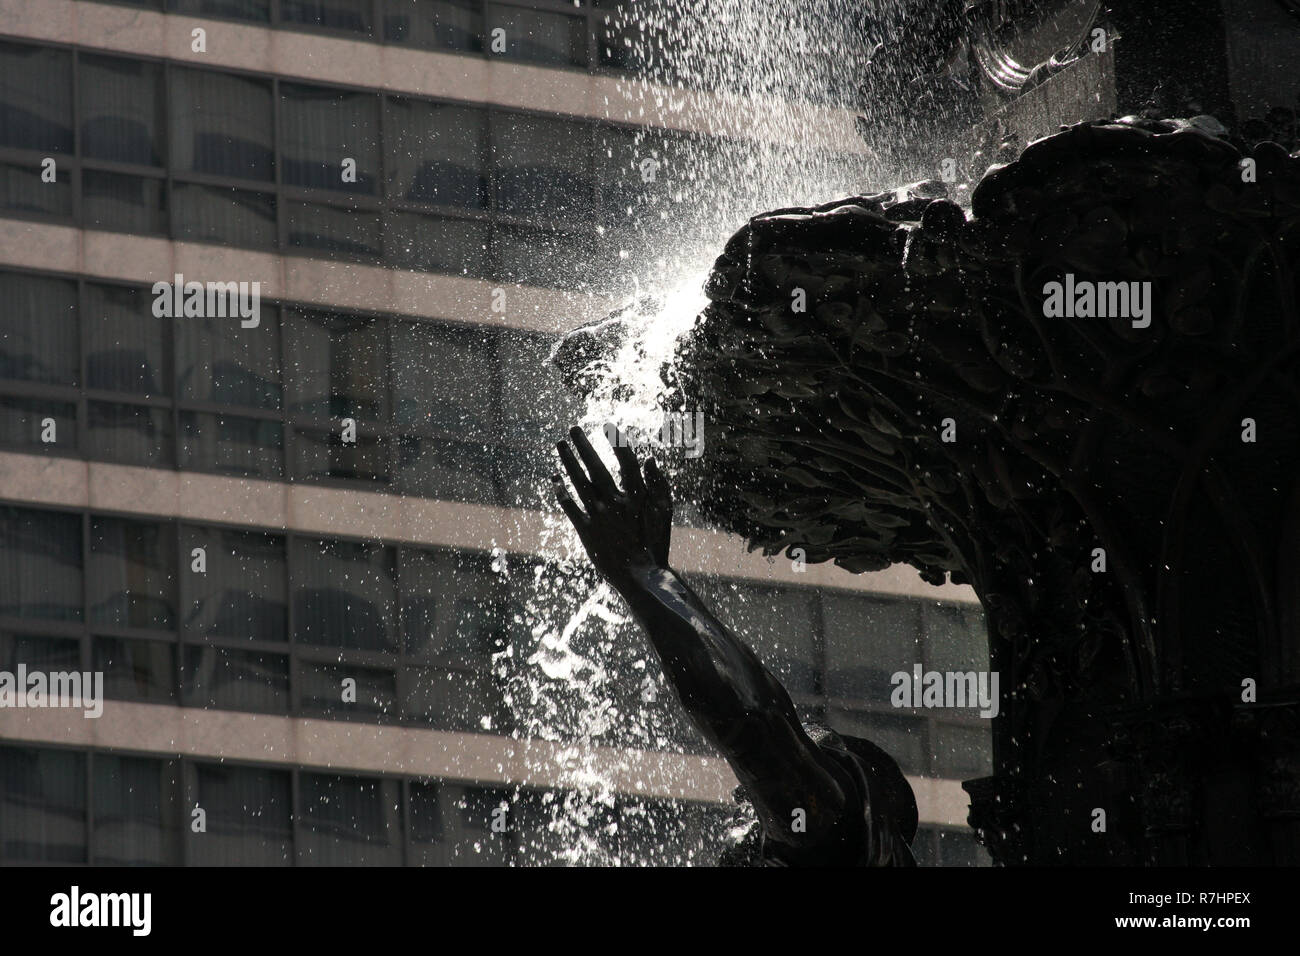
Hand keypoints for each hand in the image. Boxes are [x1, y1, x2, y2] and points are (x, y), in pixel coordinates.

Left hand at [553, 426, 672, 586]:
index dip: (617, 442)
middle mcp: (614, 502)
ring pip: (578, 481)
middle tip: (573, 428)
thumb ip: (659, 484)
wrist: (640, 577)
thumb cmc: (655, 543)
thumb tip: (650, 459)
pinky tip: (554, 478)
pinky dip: (560, 490)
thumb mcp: (665, 513)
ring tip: (559, 444)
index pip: (625, 461)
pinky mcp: (585, 530)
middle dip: (583, 445)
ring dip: (567, 461)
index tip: (609, 427)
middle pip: (595, 466)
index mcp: (636, 495)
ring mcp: (597, 516)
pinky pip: (569, 506)